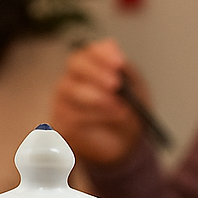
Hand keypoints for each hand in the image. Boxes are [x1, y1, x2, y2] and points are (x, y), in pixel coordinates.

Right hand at [50, 38, 146, 163]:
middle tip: (115, 84)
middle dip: (96, 73)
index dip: (102, 54)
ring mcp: (63, 102)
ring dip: (97, 97)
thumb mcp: (134, 89)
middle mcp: (73, 80)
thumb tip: (114, 51)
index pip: (88, 52)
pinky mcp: (62, 124)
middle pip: (74, 65)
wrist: (125, 145)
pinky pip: (71, 116)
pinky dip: (96, 116)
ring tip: (119, 106)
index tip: (119, 63)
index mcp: (90, 68)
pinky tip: (113, 116)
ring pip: (70, 90)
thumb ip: (125, 70)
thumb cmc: (127, 113)